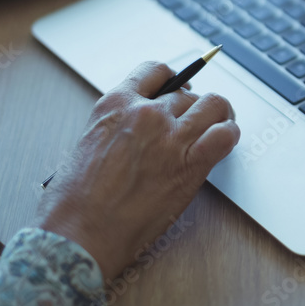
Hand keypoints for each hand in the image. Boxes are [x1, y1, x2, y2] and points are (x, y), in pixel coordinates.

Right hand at [36, 62, 239, 280]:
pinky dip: (230, 134)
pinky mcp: (190, 165)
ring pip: (213, 105)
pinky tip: (224, 142)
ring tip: (219, 126)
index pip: (156, 71)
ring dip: (219, 115)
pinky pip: (225, 135)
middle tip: (194, 124)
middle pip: (187, 94)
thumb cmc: (75, 200)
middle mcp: (146, 113)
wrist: (79, 234)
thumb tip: (142, 125)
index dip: (173, 80)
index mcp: (115, 103)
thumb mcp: (89, 141)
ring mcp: (170, 137)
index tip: (179, 89)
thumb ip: (119, 125)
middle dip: (192, 108)